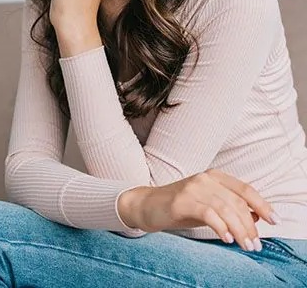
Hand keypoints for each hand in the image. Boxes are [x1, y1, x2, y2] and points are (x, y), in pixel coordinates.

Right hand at [134, 169, 279, 250]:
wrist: (147, 205)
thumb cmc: (180, 207)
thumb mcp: (209, 206)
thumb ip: (230, 208)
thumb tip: (256, 217)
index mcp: (214, 176)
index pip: (245, 189)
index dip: (262, 204)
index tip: (274, 220)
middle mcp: (205, 178)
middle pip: (237, 201)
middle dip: (250, 225)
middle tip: (255, 244)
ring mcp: (193, 187)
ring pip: (225, 208)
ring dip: (239, 229)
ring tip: (246, 245)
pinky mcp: (181, 200)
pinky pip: (208, 212)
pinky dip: (220, 226)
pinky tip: (226, 238)